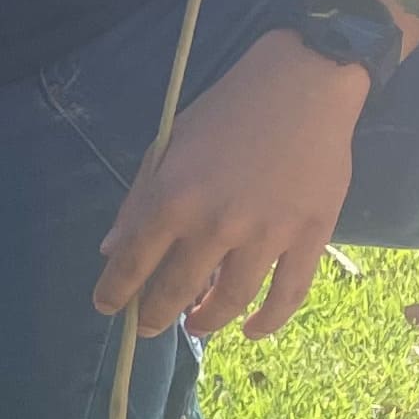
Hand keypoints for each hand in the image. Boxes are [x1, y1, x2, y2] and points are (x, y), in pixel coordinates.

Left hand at [95, 35, 365, 340]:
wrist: (301, 87)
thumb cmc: (226, 114)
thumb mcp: (167, 147)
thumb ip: (138, 201)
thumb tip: (110, 249)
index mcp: (173, 198)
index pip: (133, 262)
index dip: (116, 293)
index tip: (108, 309)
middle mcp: (216, 223)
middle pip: (178, 289)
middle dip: (156, 315)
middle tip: (148, 327)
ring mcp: (267, 233)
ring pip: (231, 300)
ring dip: (207, 321)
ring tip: (195, 325)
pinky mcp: (310, 236)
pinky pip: (288, 294)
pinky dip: (268, 321)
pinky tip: (250, 331)